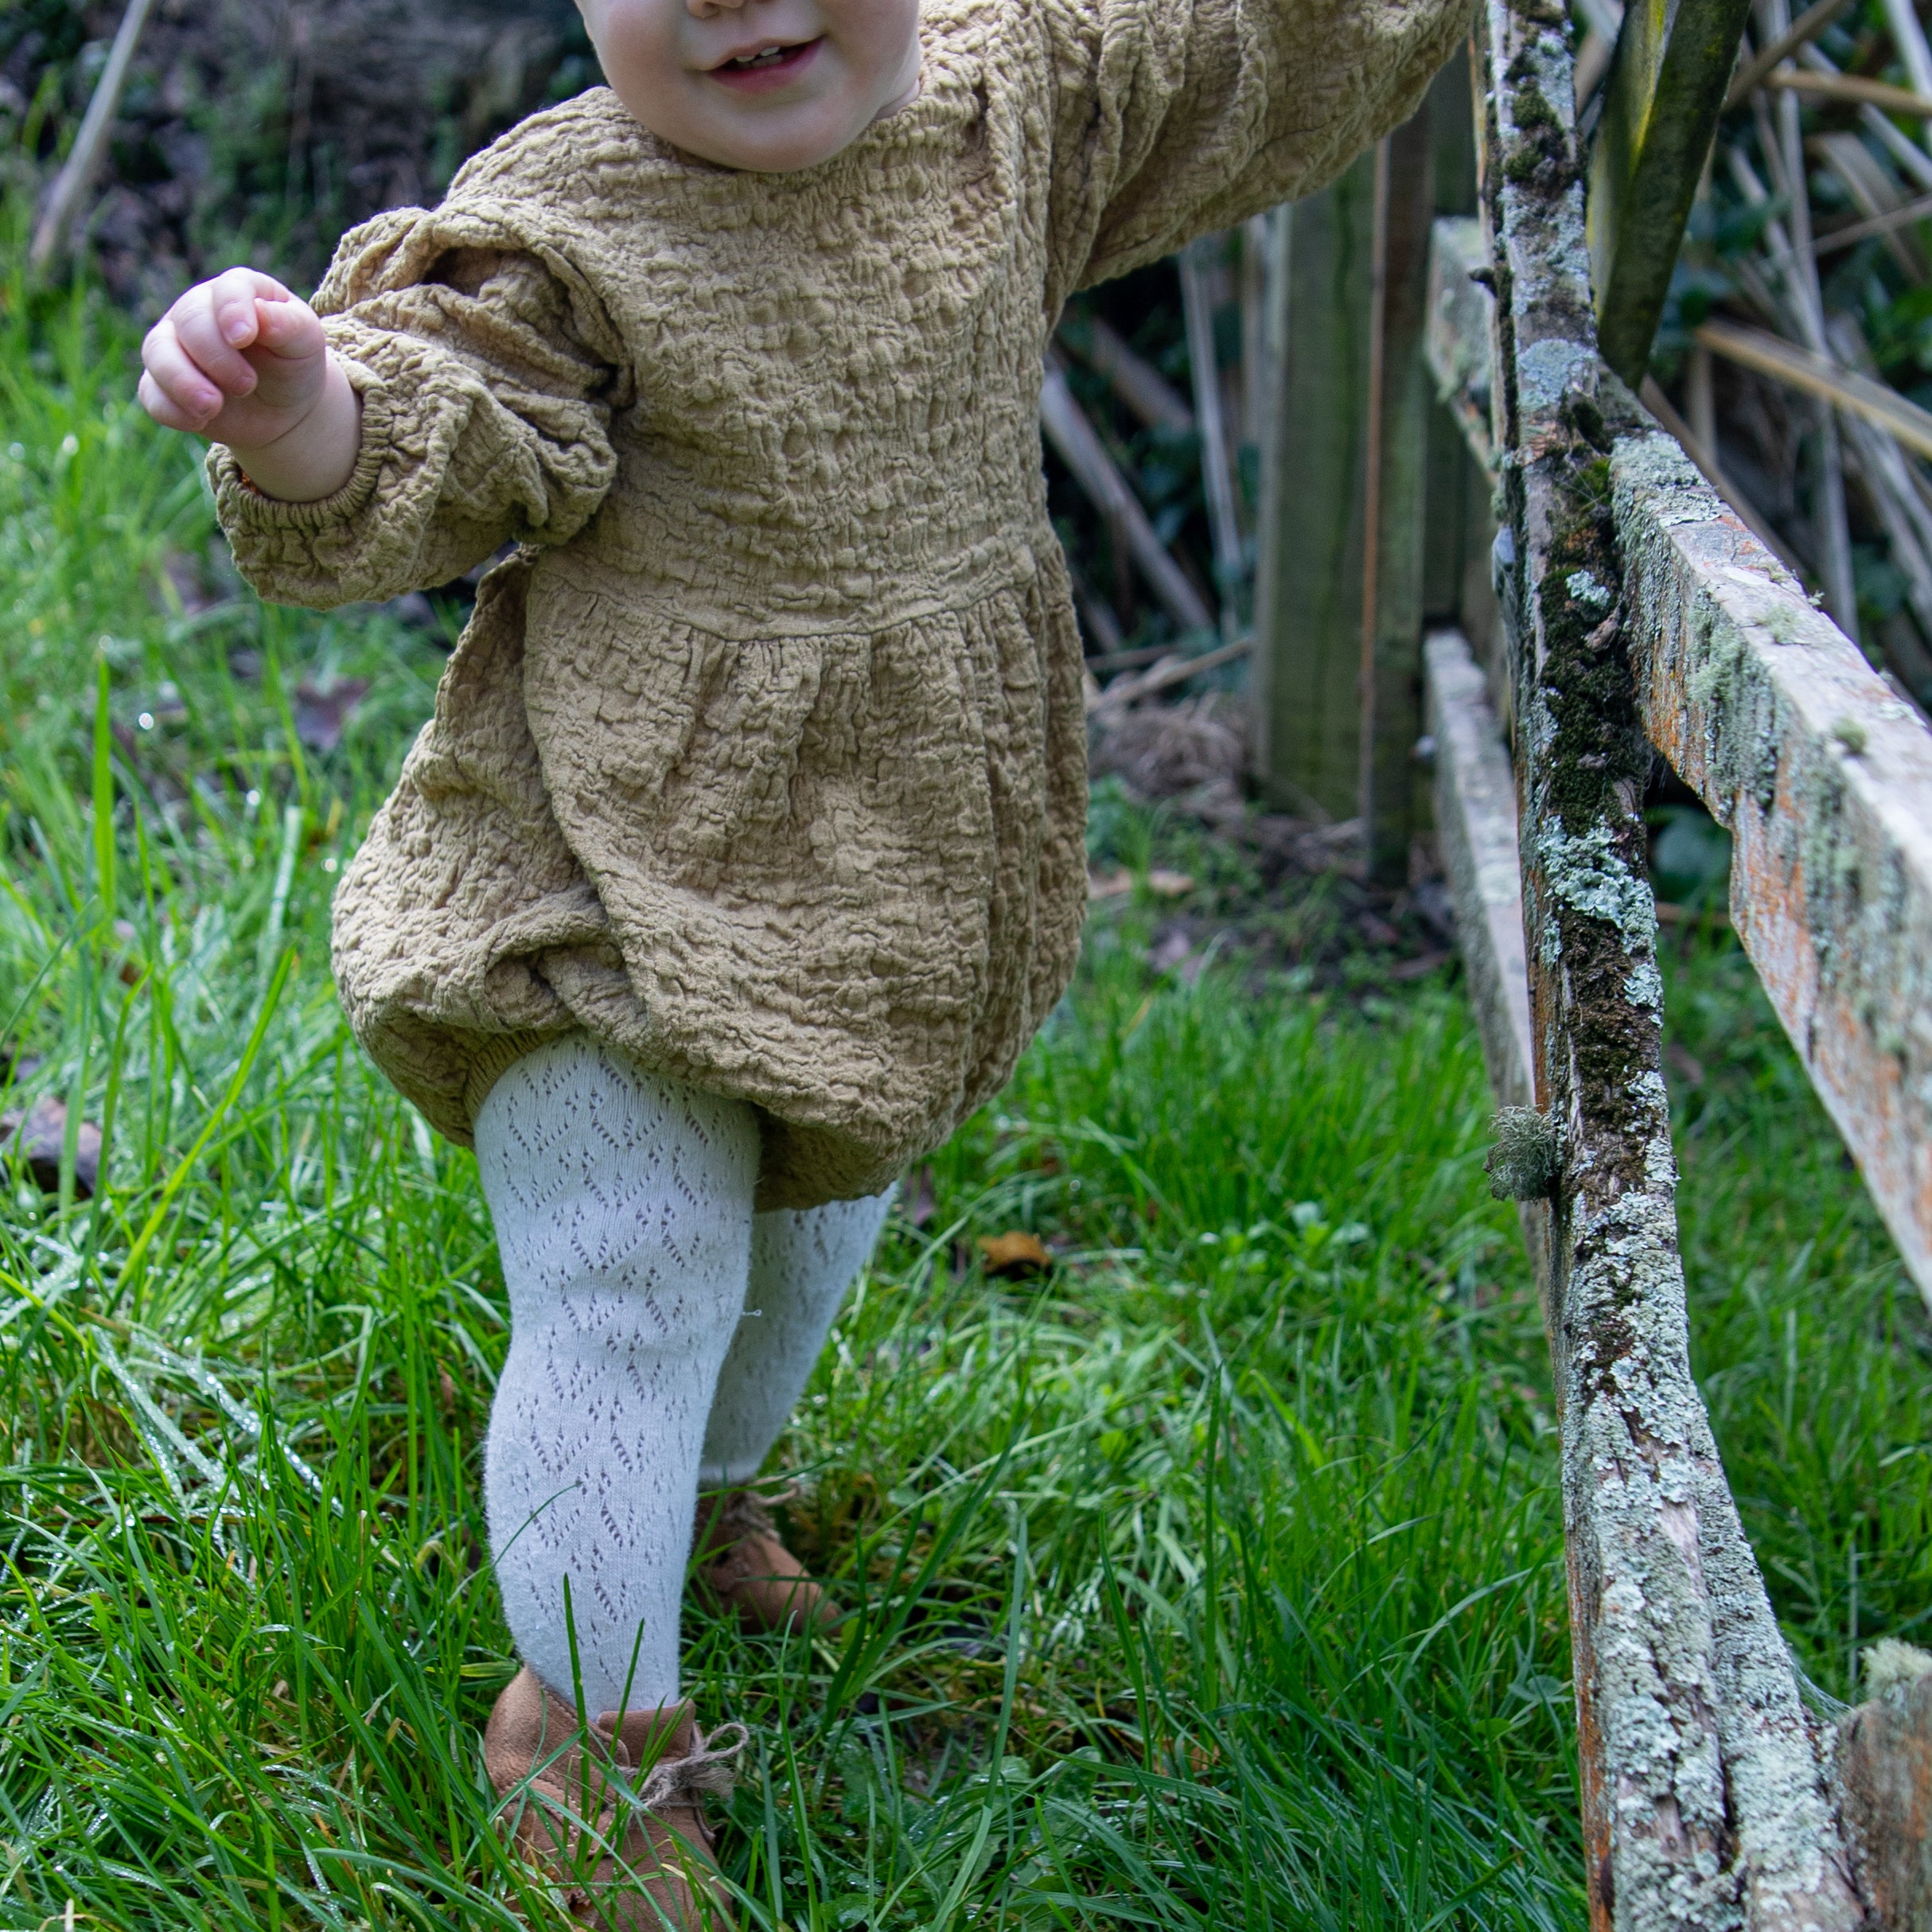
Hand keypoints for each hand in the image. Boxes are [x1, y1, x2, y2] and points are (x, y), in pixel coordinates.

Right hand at [140, 268, 361, 500]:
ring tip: (213, 406)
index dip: (232, 310)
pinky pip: (152, 394)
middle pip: (189, 320)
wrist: (283, 409)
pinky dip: (172, 410)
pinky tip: (199, 421)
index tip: (243, 338)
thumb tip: (262, 314)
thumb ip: (289, 324)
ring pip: (158, 352)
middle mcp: (197, 311)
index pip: (228, 289)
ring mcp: (174, 345)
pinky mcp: (163, 383)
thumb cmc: (293, 364)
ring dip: (183, 382)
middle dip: (216, 356)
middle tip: (247, 385)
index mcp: (238, 292)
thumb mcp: (305, 343)